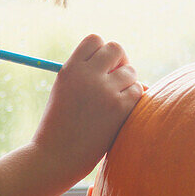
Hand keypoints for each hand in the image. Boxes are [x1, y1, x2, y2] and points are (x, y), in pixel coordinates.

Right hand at [32, 34, 143, 182]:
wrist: (56, 156)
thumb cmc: (60, 124)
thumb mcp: (65, 89)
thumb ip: (85, 72)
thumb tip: (119, 61)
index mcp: (70, 69)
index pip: (95, 39)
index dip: (102, 51)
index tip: (102, 66)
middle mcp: (87, 75)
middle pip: (116, 49)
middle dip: (120, 62)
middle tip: (116, 79)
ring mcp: (104, 91)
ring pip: (131, 72)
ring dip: (128, 84)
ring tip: (113, 102)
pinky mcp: (119, 107)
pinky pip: (138, 91)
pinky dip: (133, 99)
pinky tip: (119, 112)